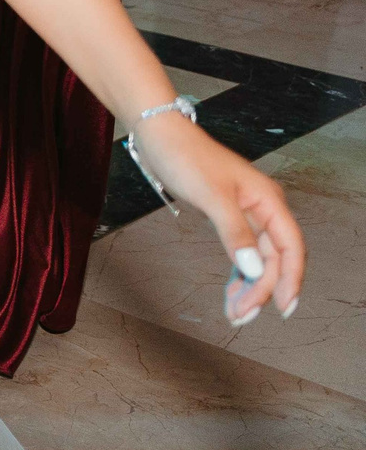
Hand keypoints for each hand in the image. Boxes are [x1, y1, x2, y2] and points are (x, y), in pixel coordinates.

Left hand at [132, 110, 305, 322]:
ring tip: (236, 313)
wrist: (158, 133)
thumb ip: (234, 232)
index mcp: (268, 200)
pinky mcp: (226, 214)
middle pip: (273, 257)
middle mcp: (263, 207)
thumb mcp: (211, 196)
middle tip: (243, 317)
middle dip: (261, 290)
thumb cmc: (185, 156)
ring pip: (257, 257)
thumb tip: (255, 268)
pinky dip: (237, 271)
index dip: (291, 280)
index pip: (291, 248)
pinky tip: (232, 290)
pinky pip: (241, 250)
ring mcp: (245, 212)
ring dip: (249, 285)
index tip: (283, 309)